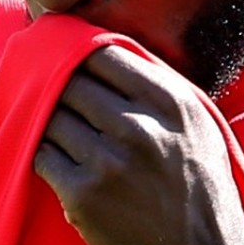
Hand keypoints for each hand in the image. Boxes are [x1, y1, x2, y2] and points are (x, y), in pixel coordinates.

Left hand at [33, 45, 243, 244]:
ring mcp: (108, 163)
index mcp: (170, 102)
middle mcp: (139, 127)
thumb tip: (104, 47)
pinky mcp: (83, 197)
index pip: (103, 53)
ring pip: (52, 117)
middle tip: (59, 95)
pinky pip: (42, 155)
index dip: (81, 55)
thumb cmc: (201, 186)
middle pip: (71, 82)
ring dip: (53, 122)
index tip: (71, 59)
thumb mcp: (197, 123)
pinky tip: (62, 162)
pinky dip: (46, 155)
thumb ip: (157, 86)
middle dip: (61, 87)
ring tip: (66, 133)